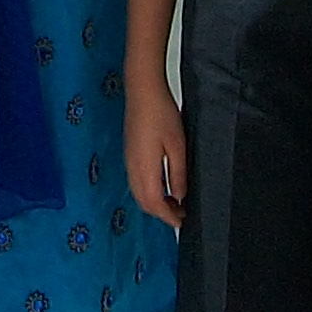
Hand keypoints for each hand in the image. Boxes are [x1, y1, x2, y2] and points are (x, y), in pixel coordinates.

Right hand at [126, 78, 187, 226]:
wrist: (142, 89)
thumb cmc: (161, 113)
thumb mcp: (177, 146)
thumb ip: (178, 174)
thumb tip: (179, 196)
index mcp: (145, 168)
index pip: (154, 204)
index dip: (168, 217)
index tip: (183, 222)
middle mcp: (133, 167)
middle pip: (144, 202)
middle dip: (161, 213)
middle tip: (181, 214)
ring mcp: (129, 160)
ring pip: (139, 193)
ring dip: (155, 202)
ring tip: (175, 201)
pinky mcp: (129, 153)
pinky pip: (137, 182)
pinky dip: (149, 191)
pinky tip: (163, 185)